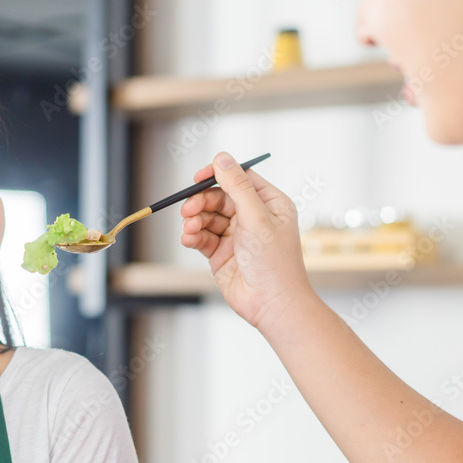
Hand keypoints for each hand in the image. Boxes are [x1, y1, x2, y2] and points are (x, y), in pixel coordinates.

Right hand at [180, 152, 312, 332]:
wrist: (272, 305)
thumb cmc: (274, 264)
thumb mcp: (256, 218)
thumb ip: (237, 187)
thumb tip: (222, 158)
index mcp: (269, 203)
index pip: (239, 178)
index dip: (217, 175)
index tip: (198, 177)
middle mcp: (253, 217)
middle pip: (219, 197)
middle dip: (201, 201)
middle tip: (188, 210)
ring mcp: (236, 235)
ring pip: (207, 216)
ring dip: (195, 220)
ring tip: (190, 230)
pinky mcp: (221, 253)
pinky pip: (202, 237)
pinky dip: (193, 236)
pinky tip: (189, 239)